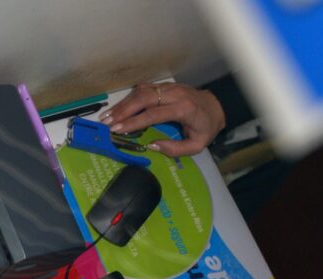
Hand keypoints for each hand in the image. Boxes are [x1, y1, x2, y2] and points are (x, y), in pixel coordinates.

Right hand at [100, 82, 225, 156]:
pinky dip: (129, 98)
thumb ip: (175, 149)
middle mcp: (175, 94)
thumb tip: (151, 146)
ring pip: (141, 92)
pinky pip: (143, 89)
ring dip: (122, 104)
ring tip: (106, 116)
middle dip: (123, 110)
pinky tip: (118, 108)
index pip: (153, 114)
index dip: (134, 122)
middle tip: (106, 122)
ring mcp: (169, 87)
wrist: (216, 106)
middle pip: (143, 98)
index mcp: (183, 109)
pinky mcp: (164, 86)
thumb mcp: (196, 144)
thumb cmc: (205, 127)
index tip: (117, 129)